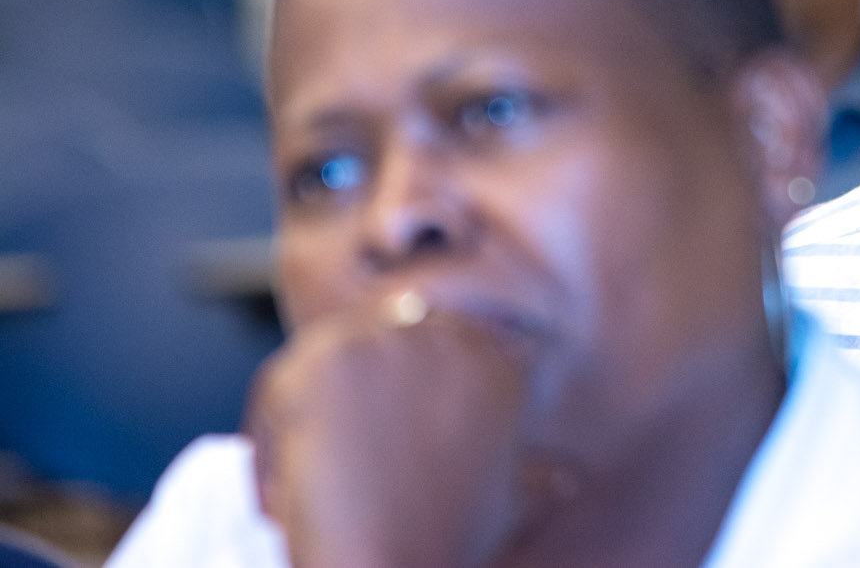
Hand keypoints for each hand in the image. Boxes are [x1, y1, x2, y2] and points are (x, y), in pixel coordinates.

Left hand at [247, 298, 541, 567]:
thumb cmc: (445, 546)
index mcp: (506, 363)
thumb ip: (539, 477)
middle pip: (377, 345)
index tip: (378, 446)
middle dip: (348, 402)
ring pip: (323, 363)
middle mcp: (455, 338)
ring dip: (304, 425)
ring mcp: (393, 341)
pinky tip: (282, 496)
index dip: (398, 396)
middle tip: (334, 468)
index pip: (437, 344)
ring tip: (307, 491)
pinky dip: (268, 443)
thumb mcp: (512, 505)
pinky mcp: (331, 358)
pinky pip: (278, 386)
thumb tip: (567, 480)